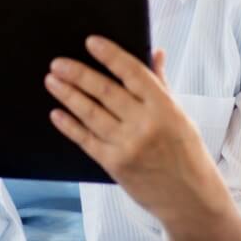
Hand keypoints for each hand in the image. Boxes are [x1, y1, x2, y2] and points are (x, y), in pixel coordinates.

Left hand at [44, 36, 225, 228]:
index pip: (132, 72)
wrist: (189, 199)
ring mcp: (128, 146)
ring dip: (68, 95)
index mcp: (164, 107)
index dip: (110, 55)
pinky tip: (56, 113)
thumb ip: (161, 83)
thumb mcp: (180, 115)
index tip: (91, 42)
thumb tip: (154, 51)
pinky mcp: (114, 165)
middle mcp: (145, 124)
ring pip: (90, 114)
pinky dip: (69, 125)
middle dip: (78, 74)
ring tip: (52, 81)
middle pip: (104, 91)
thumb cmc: (186, 152)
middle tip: (57, 62)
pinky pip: (86, 140)